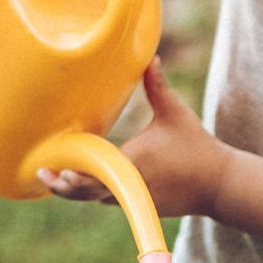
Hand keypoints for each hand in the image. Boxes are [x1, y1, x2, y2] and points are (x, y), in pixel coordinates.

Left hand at [39, 60, 229, 218]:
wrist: (219, 184)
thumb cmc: (197, 146)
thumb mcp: (175, 113)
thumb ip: (157, 86)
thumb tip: (150, 56)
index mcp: (132, 162)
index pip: (94, 171)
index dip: (71, 174)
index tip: (53, 168)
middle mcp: (129, 185)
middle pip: (86, 192)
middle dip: (63, 186)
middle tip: (44, 174)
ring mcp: (134, 199)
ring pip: (95, 198)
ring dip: (76, 191)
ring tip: (54, 179)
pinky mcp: (140, 206)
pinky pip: (110, 199)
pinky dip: (95, 192)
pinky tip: (80, 183)